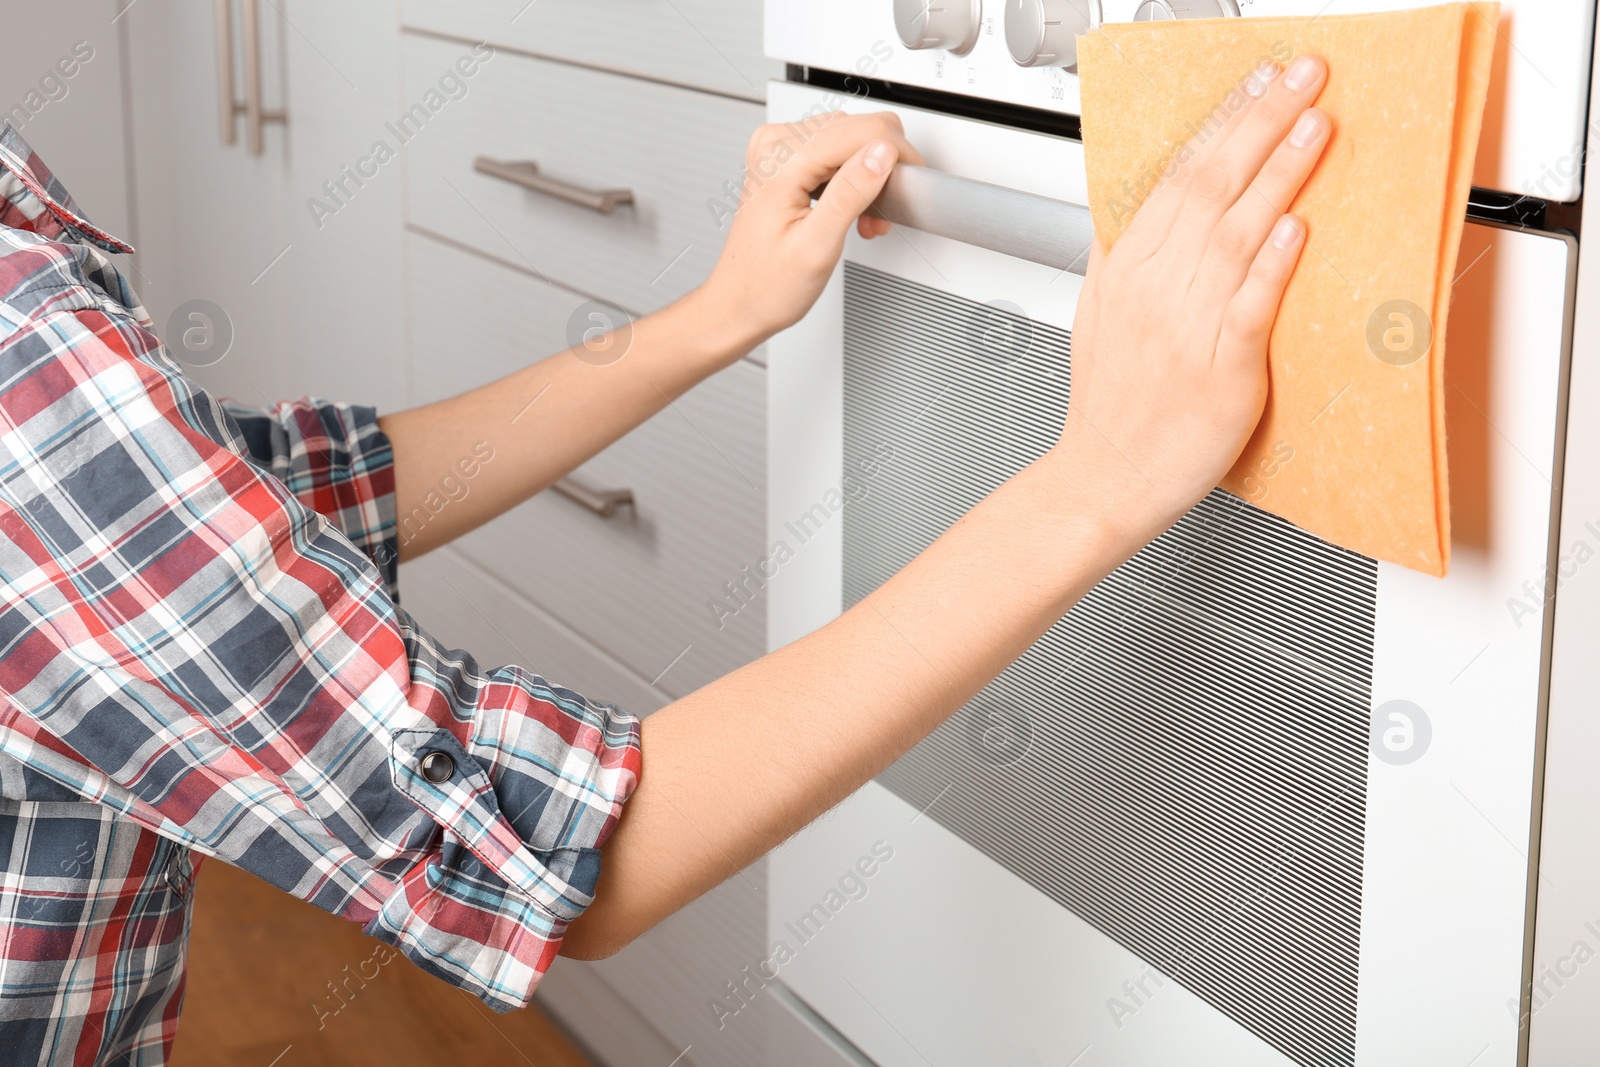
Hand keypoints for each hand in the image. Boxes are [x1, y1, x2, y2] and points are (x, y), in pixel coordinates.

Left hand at [699, 112, 924, 350]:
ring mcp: (777, 148)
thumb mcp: (818, 245)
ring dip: (870, 175)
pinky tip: (851, 208)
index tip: (912, 182)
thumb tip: (883, 153)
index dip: (898, 154)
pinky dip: (853, 177)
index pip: (860, 131)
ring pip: (851, 138)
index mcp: (780, 160)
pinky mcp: (783, 158)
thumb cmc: (768, 284)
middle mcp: (775, 144)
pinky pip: (834, 150)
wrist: (740, 301)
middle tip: (881, 213)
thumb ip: (852, 193)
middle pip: (858, 128)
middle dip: (883, 169)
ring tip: (864, 218)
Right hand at [1057, 54, 1331, 545]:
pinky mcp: (1220, 367)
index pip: (1176, 175)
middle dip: (1261, 120)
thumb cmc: (1110, 408)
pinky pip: (1250, 306)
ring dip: (1278, 173)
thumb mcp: (1098, 317)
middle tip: (1302, 77)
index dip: (1222, 121)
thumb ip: (1122, 259)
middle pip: (1209, 186)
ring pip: (1233, 232)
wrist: (1104, 478)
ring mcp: (1186, 326)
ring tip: (1315, 128)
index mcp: (1125, 270)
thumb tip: (1142, 212)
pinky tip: (1294, 229)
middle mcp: (1154, 289)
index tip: (1256, 81)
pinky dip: (1272, 264)